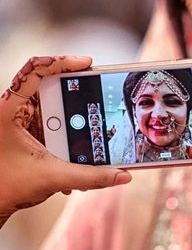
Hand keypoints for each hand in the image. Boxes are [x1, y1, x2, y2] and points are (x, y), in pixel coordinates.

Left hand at [0, 55, 131, 224]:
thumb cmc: (5, 187)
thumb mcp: (52, 177)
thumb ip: (90, 176)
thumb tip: (122, 175)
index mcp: (9, 110)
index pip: (34, 70)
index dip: (62, 62)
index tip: (87, 64)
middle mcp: (13, 111)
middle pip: (48, 88)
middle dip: (75, 95)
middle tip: (97, 94)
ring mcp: (19, 123)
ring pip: (52, 110)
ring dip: (72, 122)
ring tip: (89, 132)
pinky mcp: (26, 136)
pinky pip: (51, 127)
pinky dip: (66, 138)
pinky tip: (76, 156)